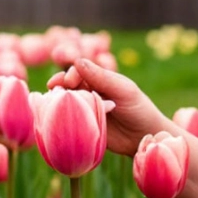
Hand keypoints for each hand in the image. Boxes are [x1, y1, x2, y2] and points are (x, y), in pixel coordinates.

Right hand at [48, 58, 174, 155]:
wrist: (145, 136)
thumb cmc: (138, 109)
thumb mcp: (123, 90)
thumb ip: (101, 77)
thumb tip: (77, 61)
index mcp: (98, 79)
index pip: (77, 72)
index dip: (70, 75)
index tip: (68, 82)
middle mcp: (89, 93)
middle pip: (67, 87)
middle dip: (60, 87)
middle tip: (54, 91)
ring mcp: (85, 110)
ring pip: (66, 103)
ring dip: (58, 103)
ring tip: (52, 105)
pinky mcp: (83, 127)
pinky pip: (68, 121)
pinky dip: (60, 119)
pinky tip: (55, 120)